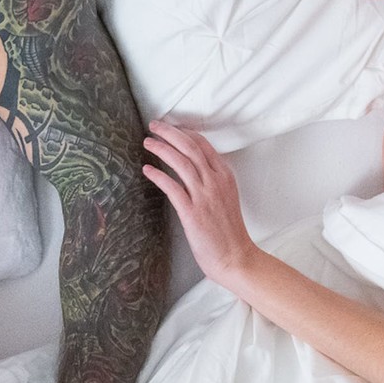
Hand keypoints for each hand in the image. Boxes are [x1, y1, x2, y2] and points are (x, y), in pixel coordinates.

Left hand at [143, 119, 253, 284]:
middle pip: (190, 147)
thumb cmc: (228, 230)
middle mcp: (216, 182)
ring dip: (161, 149)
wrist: (236, 257)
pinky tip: (147, 169)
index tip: (170, 127)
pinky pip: (172, 187)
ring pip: (181, 162)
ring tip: (148, 142)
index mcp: (225, 176)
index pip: (203, 145)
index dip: (184, 133)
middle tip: (154, 125)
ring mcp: (204, 196)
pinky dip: (158, 175)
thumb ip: (212, 180)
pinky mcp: (192, 212)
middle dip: (170, 133)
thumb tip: (192, 167)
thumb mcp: (226, 196)